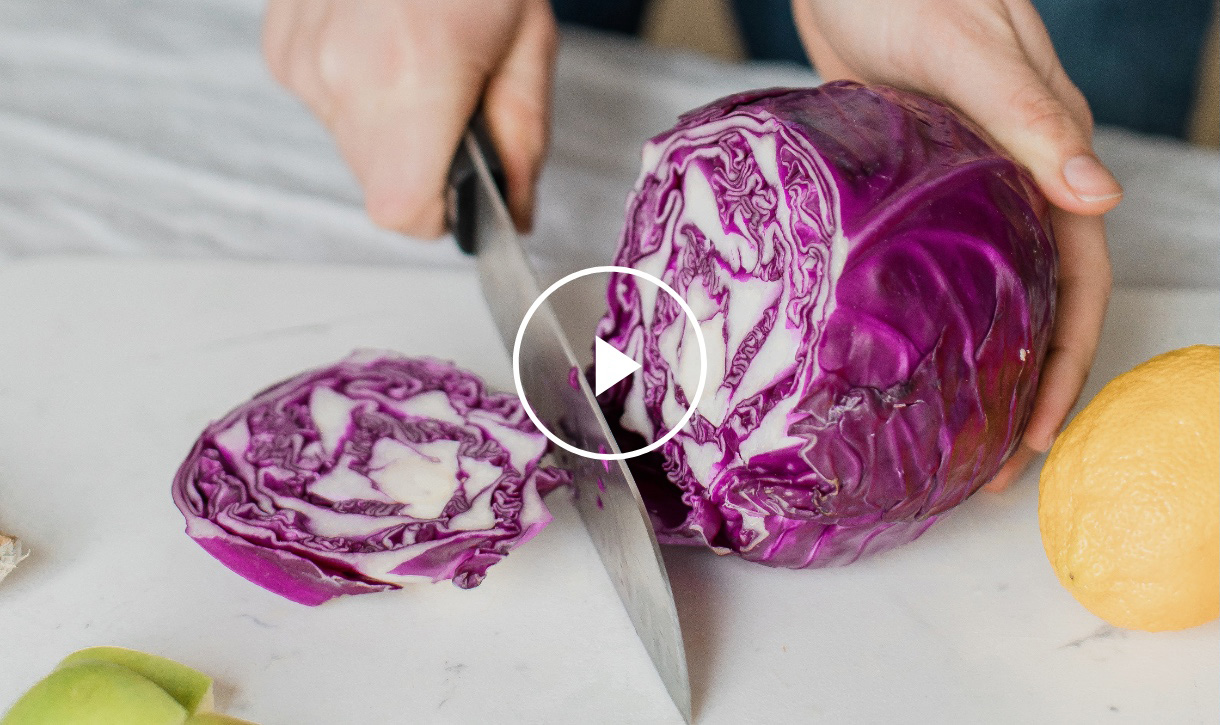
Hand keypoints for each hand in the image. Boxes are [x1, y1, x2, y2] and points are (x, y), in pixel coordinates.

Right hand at [263, 0, 557, 236]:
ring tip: (420, 59)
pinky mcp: (281, 46)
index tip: (465, 191)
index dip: (439, 213)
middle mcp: (342, 72)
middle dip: (424, 165)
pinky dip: (361, 94)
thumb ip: (523, 143)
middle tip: (455, 102)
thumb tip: (514, 213)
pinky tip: (384, 43)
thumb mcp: (530, 46)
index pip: (402, 210)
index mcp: (413, 75)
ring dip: (393, 127)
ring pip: (353, 147)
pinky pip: (327, 107)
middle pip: (379, 184)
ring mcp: (302, 57)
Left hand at [793, 0, 1120, 490]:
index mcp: (1046, 156)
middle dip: (1022, 387)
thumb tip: (1100, 197)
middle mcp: (1013, 181)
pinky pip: (932, 266)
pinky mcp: (912, 187)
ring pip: (986, 292)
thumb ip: (1031, 116)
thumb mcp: (970, 48)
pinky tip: (896, 358)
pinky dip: (926, 318)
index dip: (1064, 363)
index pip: (1077, 281)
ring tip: (946, 433)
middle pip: (1037, 303)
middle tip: (984, 464)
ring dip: (975, 363)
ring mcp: (962, 187)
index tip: (1036, 435)